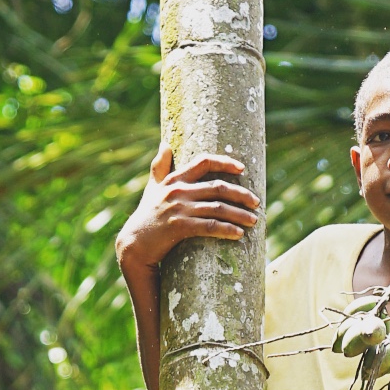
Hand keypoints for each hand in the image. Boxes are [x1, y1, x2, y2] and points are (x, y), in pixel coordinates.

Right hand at [114, 144, 260, 275]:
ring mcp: (179, 209)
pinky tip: (239, 234)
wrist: (134, 244)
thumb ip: (160, 168)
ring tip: (254, 221)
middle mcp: (178, 191)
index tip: (242, 168)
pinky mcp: (179, 227)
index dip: (225, 162)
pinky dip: (227, 230)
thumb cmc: (146, 216)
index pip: (204, 162)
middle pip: (218, 187)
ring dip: (239, 215)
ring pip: (218, 208)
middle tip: (256, 202)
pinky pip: (209, 227)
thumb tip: (164, 145)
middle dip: (241, 194)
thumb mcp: (152, 189)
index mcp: (175, 179)